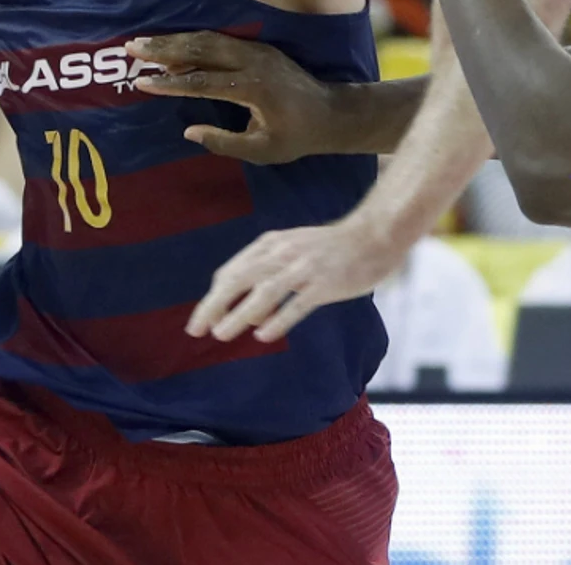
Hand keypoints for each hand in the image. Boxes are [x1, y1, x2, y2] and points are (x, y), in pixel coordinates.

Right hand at [127, 31, 338, 164]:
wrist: (331, 113)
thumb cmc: (296, 137)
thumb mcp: (262, 150)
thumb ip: (224, 143)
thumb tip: (189, 132)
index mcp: (252, 87)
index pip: (202, 82)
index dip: (170, 83)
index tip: (142, 82)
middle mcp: (252, 61)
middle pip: (201, 49)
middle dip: (164, 48)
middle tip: (132, 47)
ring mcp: (256, 50)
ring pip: (209, 39)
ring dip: (175, 40)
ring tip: (144, 43)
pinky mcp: (259, 48)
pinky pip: (220, 40)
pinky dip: (194, 42)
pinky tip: (174, 47)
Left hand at [186, 216, 406, 342]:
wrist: (374, 235)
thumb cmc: (331, 248)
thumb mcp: (293, 250)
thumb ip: (269, 274)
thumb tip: (247, 313)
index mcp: (271, 244)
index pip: (232, 271)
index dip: (213, 296)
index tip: (201, 318)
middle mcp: (283, 253)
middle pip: (240, 280)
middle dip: (215, 305)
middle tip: (197, 330)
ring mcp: (305, 268)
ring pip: (264, 292)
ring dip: (240, 313)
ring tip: (221, 333)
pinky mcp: (325, 283)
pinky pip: (297, 304)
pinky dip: (279, 319)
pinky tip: (264, 335)